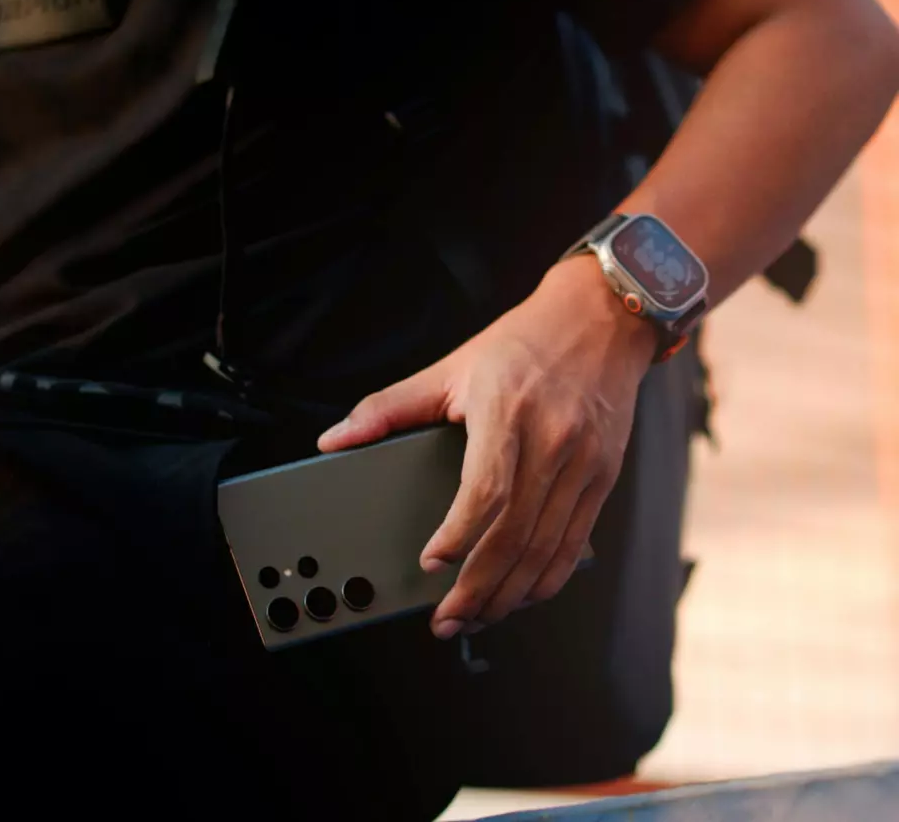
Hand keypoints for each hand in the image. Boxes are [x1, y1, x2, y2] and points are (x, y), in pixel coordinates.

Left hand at [318, 257, 656, 638]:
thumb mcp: (450, 367)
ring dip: (511, 594)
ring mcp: (584, 463)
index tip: (431, 563)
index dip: (460, 535)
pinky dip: (548, 578)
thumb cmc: (522, 344)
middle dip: (479, 588)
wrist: (601, 320)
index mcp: (508, 414)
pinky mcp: (604, 477)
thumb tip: (334, 439)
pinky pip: (576, 542)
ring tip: (478, 618)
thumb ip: (388, 407)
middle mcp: (552, 442)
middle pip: (516, 533)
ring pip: (547, 548)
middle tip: (448, 619)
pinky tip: (522, 595)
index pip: (487, 490)